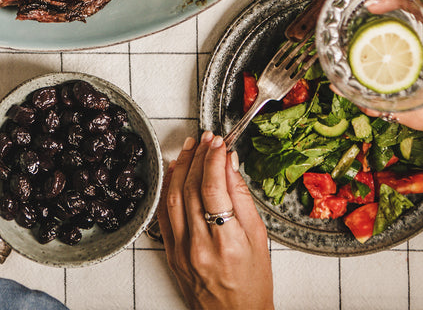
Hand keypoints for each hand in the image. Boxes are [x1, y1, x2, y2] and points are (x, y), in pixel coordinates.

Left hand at [157, 132, 273, 309]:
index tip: (218, 143)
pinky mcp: (169, 252)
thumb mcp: (259, 238)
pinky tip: (174, 172)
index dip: (214, 160)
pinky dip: (167, 188)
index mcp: (228, 243)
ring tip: (190, 147)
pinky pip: (163, 213)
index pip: (214, 189)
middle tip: (206, 139)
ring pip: (173, 196)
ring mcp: (181, 250)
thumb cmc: (252, 282)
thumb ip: (242, 198)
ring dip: (180, 166)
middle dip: (198, 157)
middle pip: (191, 189)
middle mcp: (200, 246)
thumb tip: (230, 164)